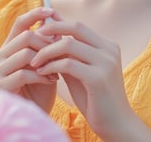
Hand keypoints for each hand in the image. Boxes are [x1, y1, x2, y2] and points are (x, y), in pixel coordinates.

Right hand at [0, 7, 59, 112]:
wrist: (36, 113)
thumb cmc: (42, 85)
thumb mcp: (47, 59)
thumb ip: (49, 42)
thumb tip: (57, 20)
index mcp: (10, 45)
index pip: (20, 22)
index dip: (36, 14)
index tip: (52, 11)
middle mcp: (1, 55)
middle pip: (26, 36)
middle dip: (47, 43)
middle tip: (61, 53)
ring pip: (25, 53)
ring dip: (46, 60)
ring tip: (57, 69)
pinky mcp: (1, 86)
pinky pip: (24, 73)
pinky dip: (41, 75)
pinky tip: (52, 80)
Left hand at [30, 20, 133, 138]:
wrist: (116, 124)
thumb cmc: (95, 98)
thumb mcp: (81, 71)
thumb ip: (69, 54)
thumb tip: (51, 36)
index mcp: (107, 45)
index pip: (79, 26)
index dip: (58, 25)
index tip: (40, 30)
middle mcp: (109, 50)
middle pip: (76, 28)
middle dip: (52, 29)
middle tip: (34, 37)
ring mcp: (106, 62)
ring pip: (69, 45)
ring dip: (47, 51)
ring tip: (34, 61)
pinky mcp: (98, 78)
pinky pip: (68, 64)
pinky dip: (51, 65)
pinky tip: (42, 72)